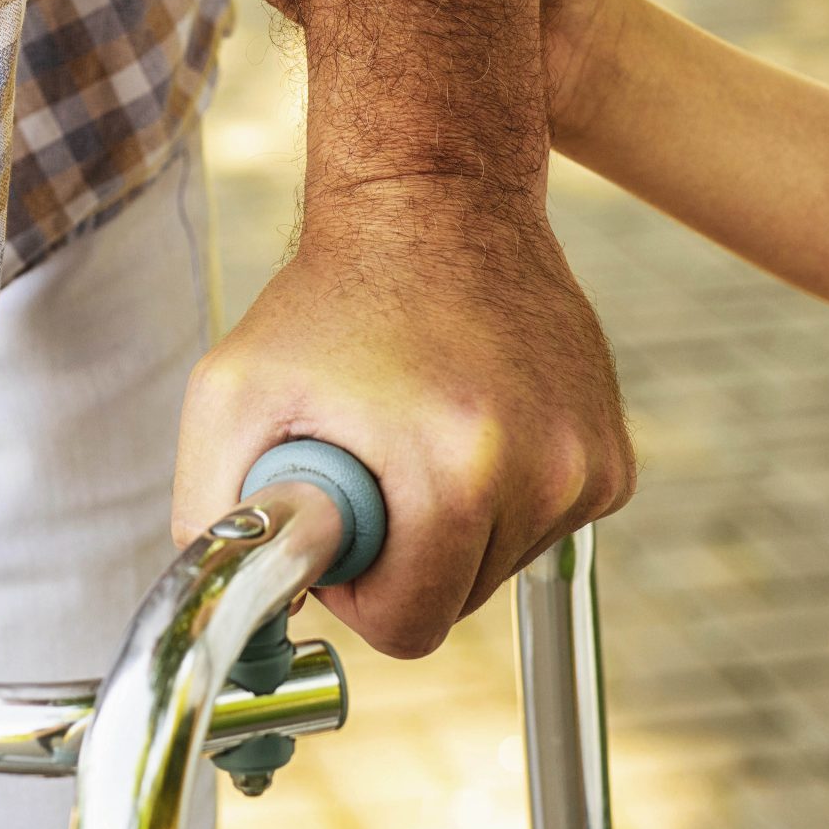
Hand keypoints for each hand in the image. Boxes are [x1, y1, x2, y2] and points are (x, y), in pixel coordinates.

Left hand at [173, 205, 631, 658]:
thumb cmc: (327, 299)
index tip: (340, 518)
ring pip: (501, 565)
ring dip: (453, 522)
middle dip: (404, 555)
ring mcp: (589, 463)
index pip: (410, 628)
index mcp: (456, 474)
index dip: (356, 587)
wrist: (434, 200)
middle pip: (457, 603)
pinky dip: (501, 495)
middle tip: (371, 461)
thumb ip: (215, 519)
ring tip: (418, 428)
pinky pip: (542, 525)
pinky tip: (471, 417)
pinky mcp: (613, 455)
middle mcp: (545, 473)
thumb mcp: (230, 395)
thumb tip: (244, 619)